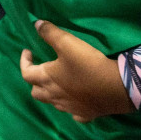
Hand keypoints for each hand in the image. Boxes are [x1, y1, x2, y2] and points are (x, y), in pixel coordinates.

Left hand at [19, 20, 134, 123]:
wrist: (116, 88)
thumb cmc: (88, 65)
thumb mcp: (68, 43)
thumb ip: (50, 33)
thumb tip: (36, 25)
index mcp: (47, 80)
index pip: (26, 73)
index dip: (24, 61)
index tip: (29, 51)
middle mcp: (54, 97)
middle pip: (36, 92)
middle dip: (35, 81)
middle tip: (42, 69)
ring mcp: (69, 108)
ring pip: (53, 103)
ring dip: (51, 93)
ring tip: (58, 82)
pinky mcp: (84, 114)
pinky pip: (73, 113)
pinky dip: (71, 105)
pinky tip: (76, 100)